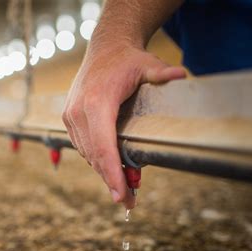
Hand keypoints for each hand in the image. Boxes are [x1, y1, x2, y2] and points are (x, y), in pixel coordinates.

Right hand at [63, 43, 185, 206]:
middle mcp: (78, 112)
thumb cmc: (125, 59)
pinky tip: (110, 168)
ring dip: (103, 172)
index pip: (104, 146)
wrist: (103, 48)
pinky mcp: (69, 118)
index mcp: (97, 102)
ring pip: (87, 154)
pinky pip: (82, 146)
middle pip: (95, 156)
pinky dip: (96, 159)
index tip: (122, 196)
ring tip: (123, 189)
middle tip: (128, 202)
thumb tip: (181, 76)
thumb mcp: (146, 63)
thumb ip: (161, 73)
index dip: (113, 174)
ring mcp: (71, 116)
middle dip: (111, 181)